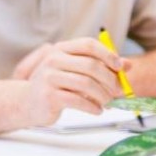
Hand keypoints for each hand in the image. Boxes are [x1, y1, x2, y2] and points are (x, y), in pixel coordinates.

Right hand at [10, 38, 127, 127]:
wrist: (27, 102)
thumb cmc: (55, 85)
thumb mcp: (75, 71)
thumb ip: (99, 65)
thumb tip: (127, 66)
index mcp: (61, 49)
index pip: (88, 45)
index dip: (108, 54)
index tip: (120, 67)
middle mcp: (53, 60)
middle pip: (91, 65)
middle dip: (109, 80)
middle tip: (118, 92)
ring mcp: (49, 77)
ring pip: (86, 83)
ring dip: (103, 95)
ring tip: (106, 102)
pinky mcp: (49, 95)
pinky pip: (78, 100)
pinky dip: (93, 107)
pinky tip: (97, 110)